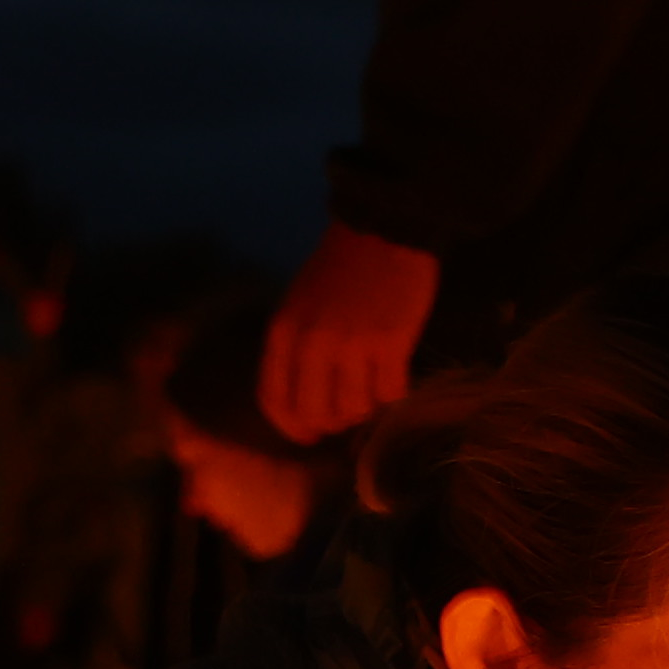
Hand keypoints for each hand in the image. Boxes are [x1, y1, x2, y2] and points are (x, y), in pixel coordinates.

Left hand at [264, 220, 441, 443]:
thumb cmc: (338, 270)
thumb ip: (294, 350)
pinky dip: (393, 393)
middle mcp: (312, 344)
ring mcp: (352, 345)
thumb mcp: (298, 306)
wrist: (382, 233)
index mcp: (283, 333)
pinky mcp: (391, 344)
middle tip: (346, 416)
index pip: (275, 401)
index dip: (292, 428)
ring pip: (355, 409)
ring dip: (365, 408)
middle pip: (315, 413)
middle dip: (331, 424)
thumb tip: (305, 403)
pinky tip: (393, 376)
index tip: (308, 436)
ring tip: (372, 389)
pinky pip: (390, 393)